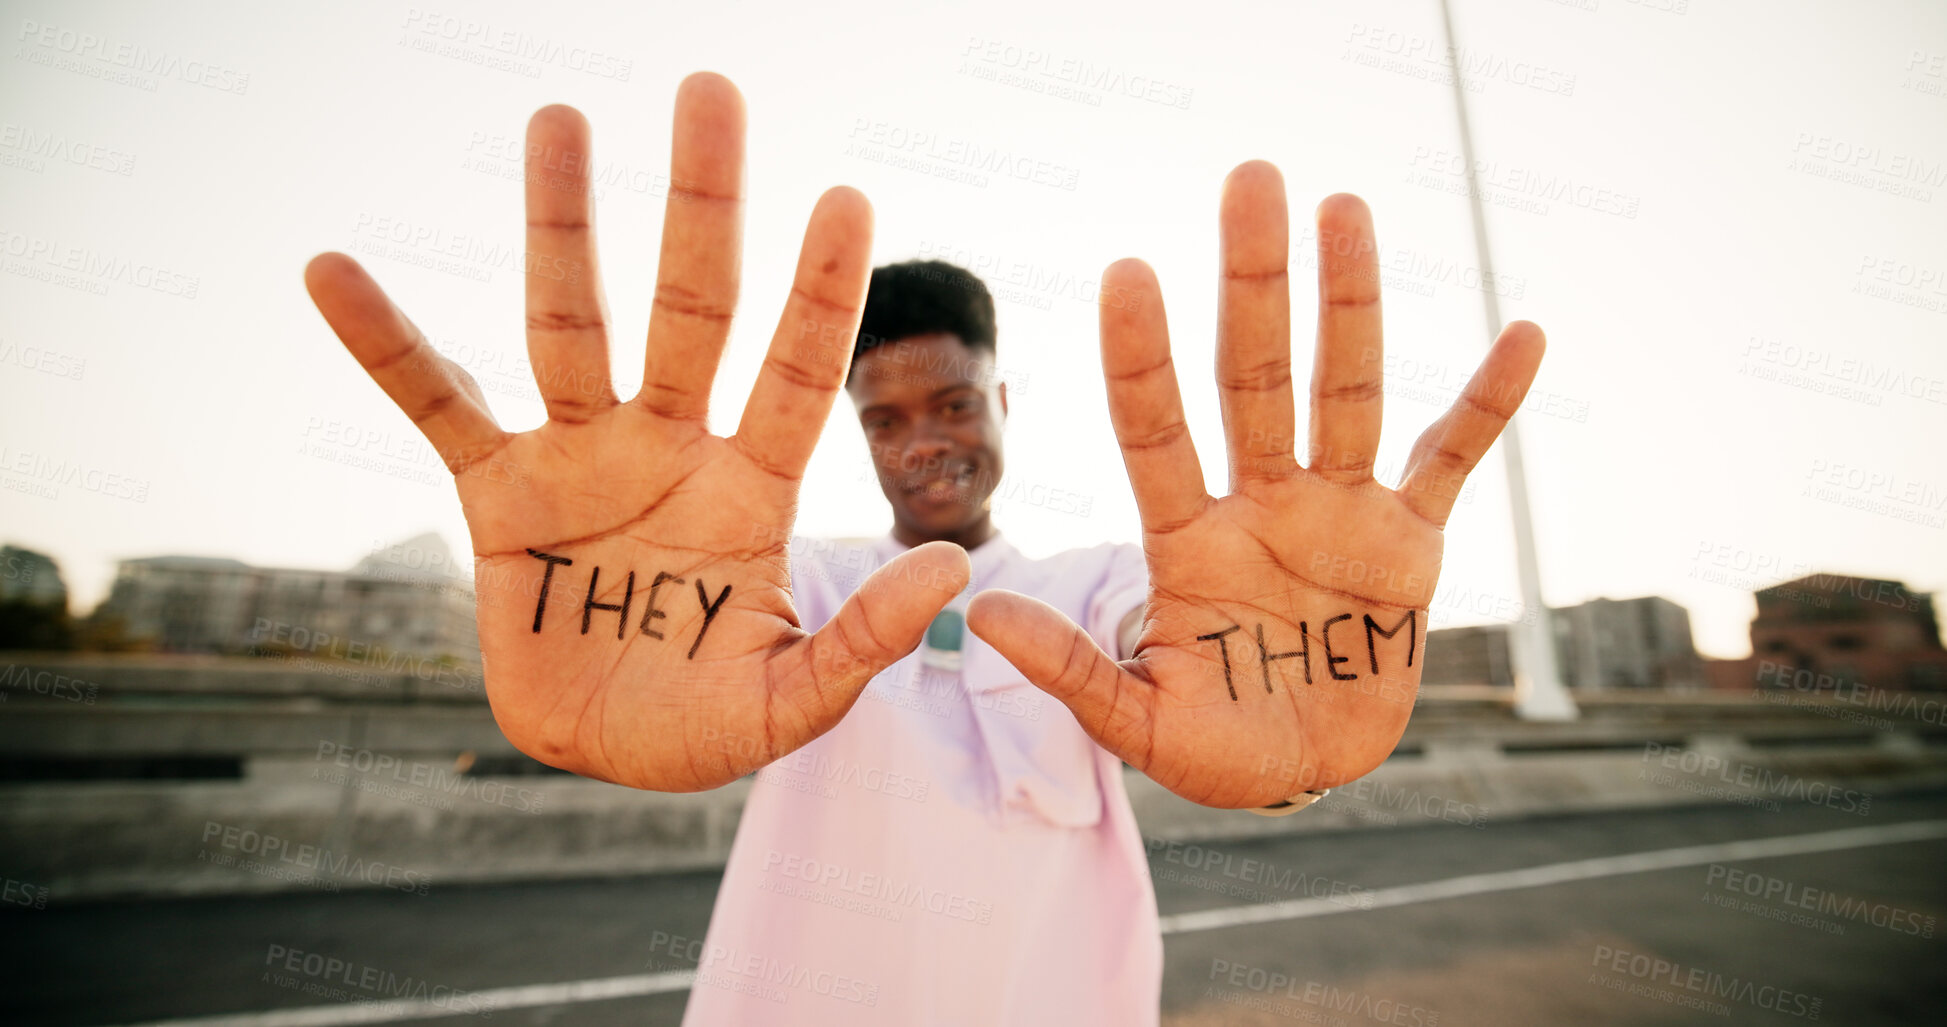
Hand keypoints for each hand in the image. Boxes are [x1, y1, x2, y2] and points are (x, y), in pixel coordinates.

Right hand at [303, 74, 968, 791]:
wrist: (601, 754)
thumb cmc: (704, 724)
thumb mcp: (789, 701)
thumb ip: (864, 639)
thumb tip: (955, 566)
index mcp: (750, 491)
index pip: (797, 375)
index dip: (822, 294)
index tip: (849, 197)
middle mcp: (668, 448)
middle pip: (692, 311)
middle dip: (703, 208)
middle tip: (711, 90)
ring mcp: (579, 459)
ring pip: (570, 327)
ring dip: (562, 227)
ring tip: (558, 118)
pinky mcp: (495, 494)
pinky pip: (435, 405)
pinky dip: (386, 346)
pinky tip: (332, 272)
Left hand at [967, 162, 1544, 808]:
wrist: (1304, 771)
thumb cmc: (1214, 746)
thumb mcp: (1138, 724)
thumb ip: (1072, 670)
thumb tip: (984, 610)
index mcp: (1188, 542)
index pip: (1155, 433)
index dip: (1141, 361)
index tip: (1126, 273)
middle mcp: (1261, 505)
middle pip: (1254, 377)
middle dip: (1252, 284)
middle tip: (1250, 179)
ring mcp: (1338, 513)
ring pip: (1345, 393)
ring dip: (1351, 305)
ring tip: (1345, 207)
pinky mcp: (1410, 544)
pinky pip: (1454, 460)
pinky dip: (1490, 404)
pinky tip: (1522, 332)